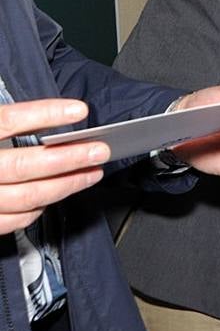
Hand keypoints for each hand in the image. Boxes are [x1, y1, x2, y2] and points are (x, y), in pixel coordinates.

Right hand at [0, 98, 108, 234]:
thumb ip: (4, 124)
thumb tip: (51, 119)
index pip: (8, 121)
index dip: (44, 114)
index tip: (79, 109)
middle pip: (23, 165)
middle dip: (69, 159)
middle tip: (99, 150)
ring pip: (24, 197)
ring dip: (64, 186)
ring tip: (90, 173)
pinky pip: (10, 221)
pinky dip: (36, 210)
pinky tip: (53, 197)